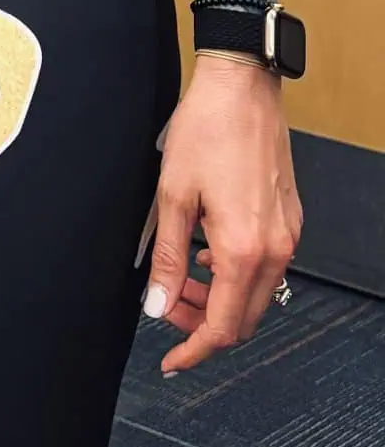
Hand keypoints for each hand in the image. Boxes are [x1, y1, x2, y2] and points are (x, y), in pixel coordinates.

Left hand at [144, 54, 301, 374]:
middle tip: (167, 308)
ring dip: (220, 298)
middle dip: (204, 324)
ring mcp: (287, 233)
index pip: (225, 326)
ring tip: (183, 279)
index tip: (172, 359)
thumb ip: (168, 259)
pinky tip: (207, 252)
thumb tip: (157, 304)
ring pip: (256, 293)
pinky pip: (266, 265)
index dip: (195, 349)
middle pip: (244, 317)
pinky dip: (235, 273)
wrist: (242, 87)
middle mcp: (275, 247)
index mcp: (245, 248)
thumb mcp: (172, 196)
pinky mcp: (289, 218)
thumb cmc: (207, 129)